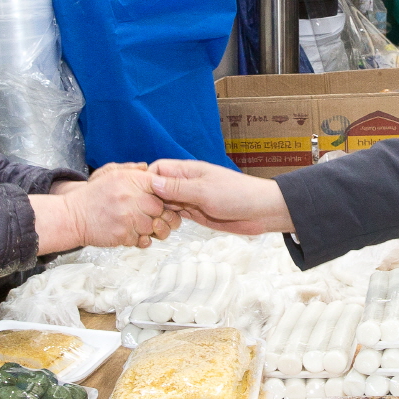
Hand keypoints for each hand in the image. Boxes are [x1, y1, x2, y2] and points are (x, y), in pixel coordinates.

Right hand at [34, 165, 177, 252]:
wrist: (72, 217)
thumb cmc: (93, 195)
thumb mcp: (109, 173)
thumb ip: (131, 169)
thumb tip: (147, 168)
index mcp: (129, 180)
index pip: (159, 185)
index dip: (162, 193)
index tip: (158, 198)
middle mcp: (130, 197)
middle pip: (160, 208)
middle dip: (158, 213)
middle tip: (150, 215)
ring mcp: (127, 218)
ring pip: (153, 226)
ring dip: (150, 228)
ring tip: (139, 224)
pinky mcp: (123, 235)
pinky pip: (142, 240)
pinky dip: (140, 239)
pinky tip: (131, 232)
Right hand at [150, 158, 293, 235]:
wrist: (261, 211)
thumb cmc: (238, 195)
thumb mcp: (204, 191)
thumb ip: (178, 189)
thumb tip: (151, 182)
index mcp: (188, 171)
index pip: (157, 170)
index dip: (145, 182)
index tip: (137, 197)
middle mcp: (186, 183)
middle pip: (157, 188)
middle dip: (148, 201)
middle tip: (143, 216)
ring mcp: (190, 198)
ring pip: (165, 203)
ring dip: (158, 213)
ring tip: (153, 225)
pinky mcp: (196, 212)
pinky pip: (175, 215)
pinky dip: (168, 221)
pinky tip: (164, 229)